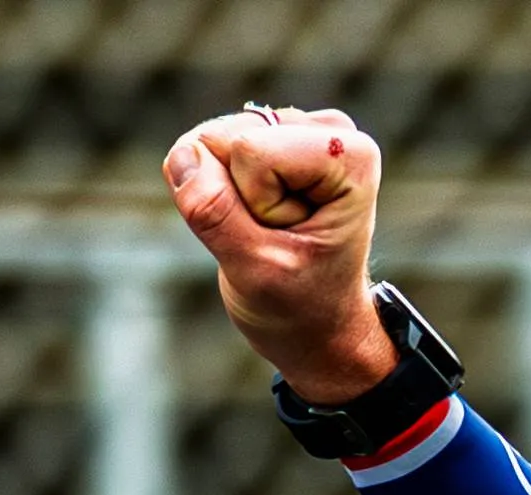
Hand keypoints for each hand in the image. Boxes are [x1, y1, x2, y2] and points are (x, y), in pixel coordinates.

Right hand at [163, 107, 397, 405]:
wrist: (318, 329)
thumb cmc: (300, 306)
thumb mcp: (254, 270)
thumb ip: (215, 213)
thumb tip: (181, 155)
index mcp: (349, 155)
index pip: (249, 151)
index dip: (252, 205)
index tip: (284, 239)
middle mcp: (330, 130)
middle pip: (228, 137)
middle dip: (236, 197)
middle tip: (272, 238)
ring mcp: (299, 129)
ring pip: (211, 141)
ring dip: (227, 196)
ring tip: (267, 232)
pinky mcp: (270, 136)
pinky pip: (207, 149)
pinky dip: (219, 191)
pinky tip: (254, 218)